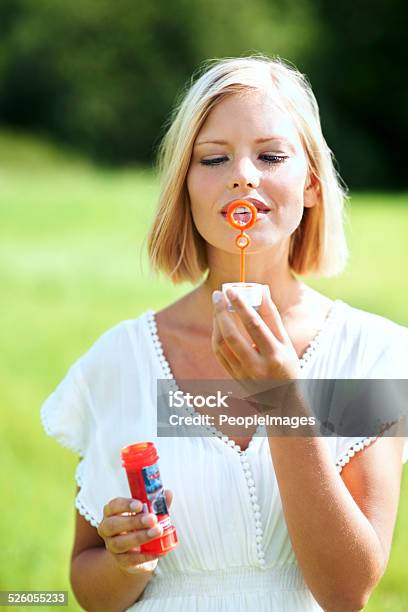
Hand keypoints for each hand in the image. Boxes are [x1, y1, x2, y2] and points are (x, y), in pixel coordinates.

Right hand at [97, 489, 172, 574]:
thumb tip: (169, 493)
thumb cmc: (141, 525)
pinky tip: (158, 551)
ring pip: (119, 543)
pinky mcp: (120, 561)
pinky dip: (144, 556)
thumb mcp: (148, 513)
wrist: (137, 551)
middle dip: (133, 522)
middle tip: (152, 519)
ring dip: (139, 537)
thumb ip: (157, 504)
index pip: (113, 505)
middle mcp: (107, 529)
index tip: (140, 505)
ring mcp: (112, 546)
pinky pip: (129, 560)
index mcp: (112, 512)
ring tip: (158, 532)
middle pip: (113, 525)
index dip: (125, 505)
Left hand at [211, 285, 300, 399]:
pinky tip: (218, 324)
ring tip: (218, 306)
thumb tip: (261, 290)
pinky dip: (216, 336)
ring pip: (221, 345)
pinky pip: (219, 354)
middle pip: (232, 336)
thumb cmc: (286, 365)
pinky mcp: (233, 378)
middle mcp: (257, 366)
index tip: (231, 290)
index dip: (241, 306)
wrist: (282, 400)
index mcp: (274, 355)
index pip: (254, 326)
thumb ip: (272, 316)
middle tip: (218, 295)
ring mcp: (242, 374)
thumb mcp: (285, 342)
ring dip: (216, 323)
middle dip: (222, 312)